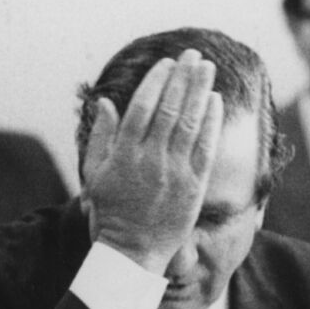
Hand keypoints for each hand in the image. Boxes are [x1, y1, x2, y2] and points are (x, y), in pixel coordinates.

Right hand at [81, 49, 224, 274]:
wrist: (131, 252)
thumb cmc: (109, 212)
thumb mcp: (94, 174)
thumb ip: (100, 138)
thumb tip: (107, 103)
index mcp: (123, 155)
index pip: (142, 108)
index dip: (156, 82)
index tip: (166, 64)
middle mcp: (149, 160)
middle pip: (169, 109)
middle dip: (182, 78)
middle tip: (192, 56)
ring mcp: (173, 173)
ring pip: (189, 123)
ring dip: (199, 92)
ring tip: (206, 69)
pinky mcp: (193, 187)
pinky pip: (205, 148)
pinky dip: (210, 122)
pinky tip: (214, 101)